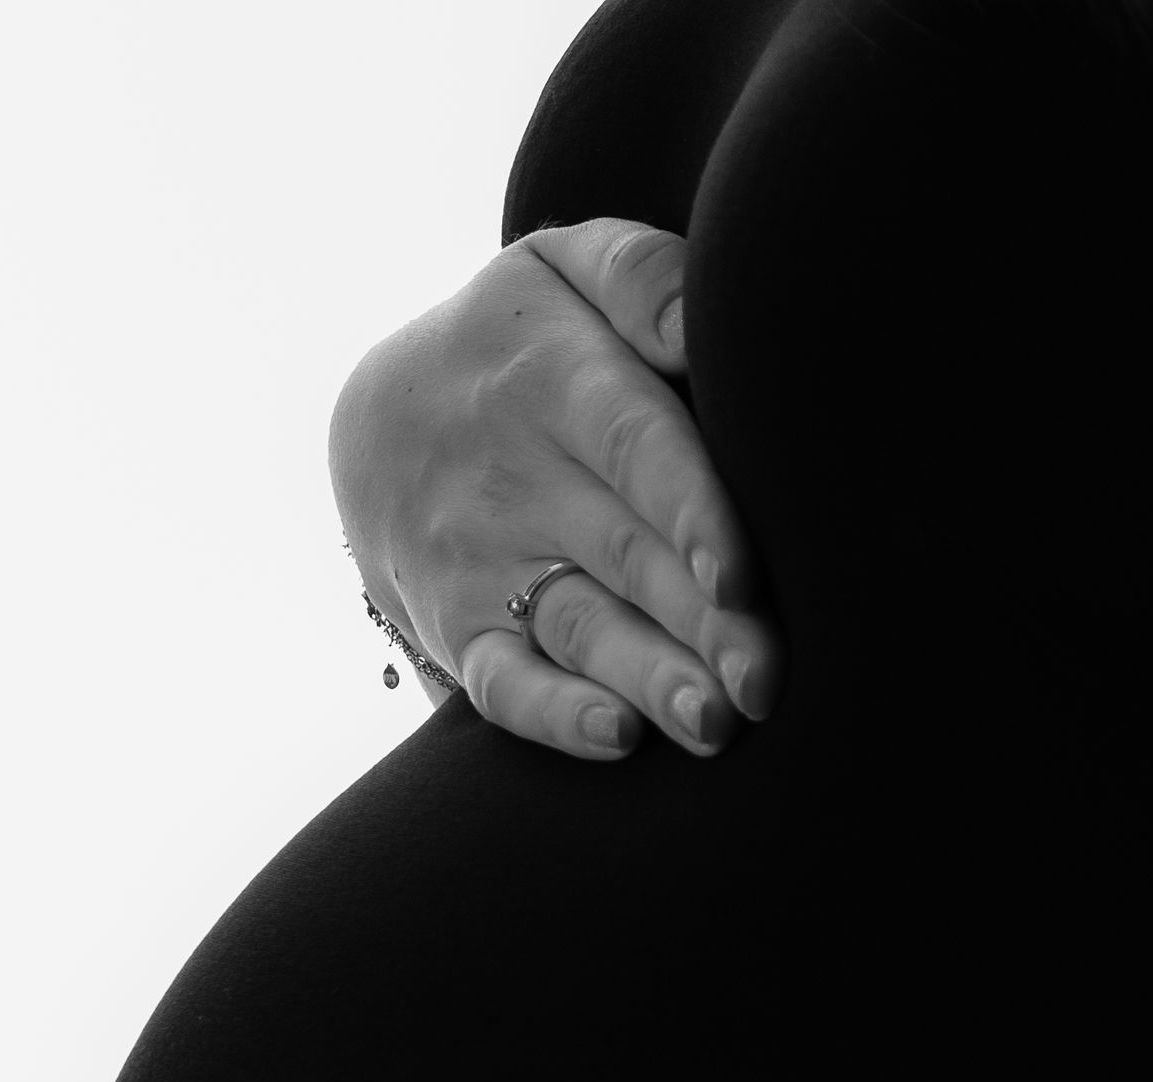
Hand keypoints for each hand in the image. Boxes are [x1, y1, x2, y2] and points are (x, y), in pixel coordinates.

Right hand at [327, 215, 786, 761]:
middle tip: (767, 679)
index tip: (739, 573)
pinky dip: (556, 717)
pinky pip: (504, 687)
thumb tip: (702, 327)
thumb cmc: (525, 344)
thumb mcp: (566, 273)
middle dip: (700, 623)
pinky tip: (618, 738)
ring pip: (579, 629)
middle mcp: (515, 479)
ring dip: (648, 681)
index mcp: (554, 379)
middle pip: (625, 554)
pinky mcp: (461, 634)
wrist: (385, 419)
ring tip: (715, 724)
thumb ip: (643, 280)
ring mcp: (482, 565)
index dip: (688, 509)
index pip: (631, 444)